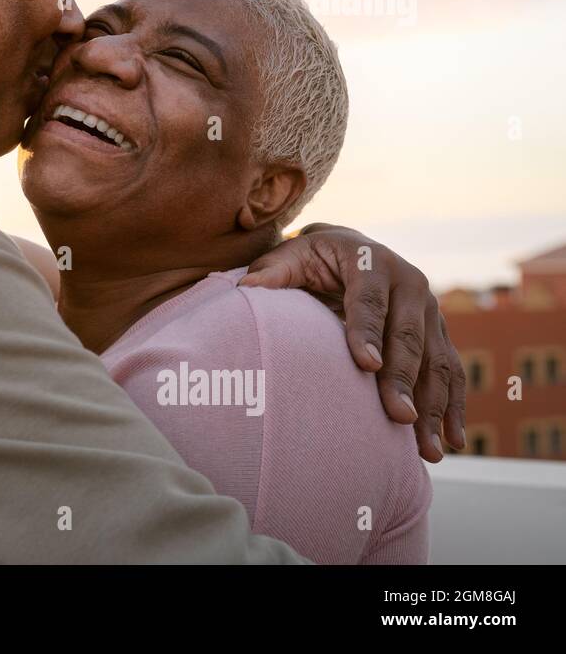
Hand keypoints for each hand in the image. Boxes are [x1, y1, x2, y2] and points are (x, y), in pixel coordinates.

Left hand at [239, 223, 465, 463]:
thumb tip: (245, 290)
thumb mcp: (293, 255)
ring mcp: (430, 311)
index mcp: (372, 260)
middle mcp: (410, 283)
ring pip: (436, 361)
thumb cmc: (313, 258)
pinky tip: (452, 441)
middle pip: (408, 336)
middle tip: (398, 416)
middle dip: (404, 379)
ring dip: (435, 406)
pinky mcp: (440, 334)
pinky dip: (453, 408)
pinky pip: (451, 373)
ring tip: (428, 449)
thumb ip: (271, 272)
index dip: (368, 331)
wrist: (352, 250)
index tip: (366, 364)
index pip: (369, 299)